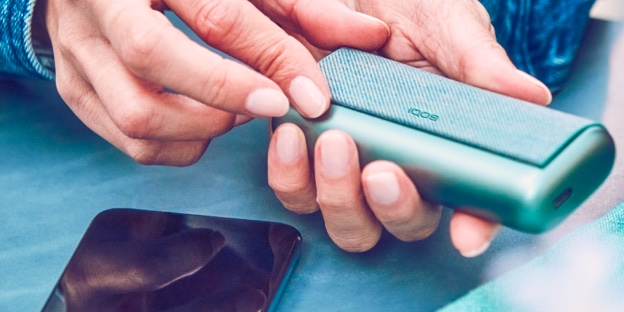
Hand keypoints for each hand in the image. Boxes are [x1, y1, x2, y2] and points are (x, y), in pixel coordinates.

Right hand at [43, 0, 386, 164]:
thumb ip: (301, 8)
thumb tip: (368, 38)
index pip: (217, 15)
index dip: (271, 60)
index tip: (312, 97)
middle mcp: (100, 6)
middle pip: (154, 59)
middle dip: (225, 95)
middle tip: (271, 106)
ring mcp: (79, 52)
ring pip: (135, 114)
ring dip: (201, 127)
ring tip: (235, 113)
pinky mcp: (74, 90)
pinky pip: (127, 140)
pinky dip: (177, 146)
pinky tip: (204, 125)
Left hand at [264, 0, 551, 255]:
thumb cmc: (411, 11)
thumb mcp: (449, 28)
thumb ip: (480, 63)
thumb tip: (531, 96)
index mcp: (448, 146)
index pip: (471, 203)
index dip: (473, 226)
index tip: (467, 234)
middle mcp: (403, 165)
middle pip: (402, 222)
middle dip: (393, 208)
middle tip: (382, 171)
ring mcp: (352, 164)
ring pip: (346, 218)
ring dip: (337, 194)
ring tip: (332, 140)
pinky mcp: (306, 151)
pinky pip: (294, 187)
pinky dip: (288, 171)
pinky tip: (291, 133)